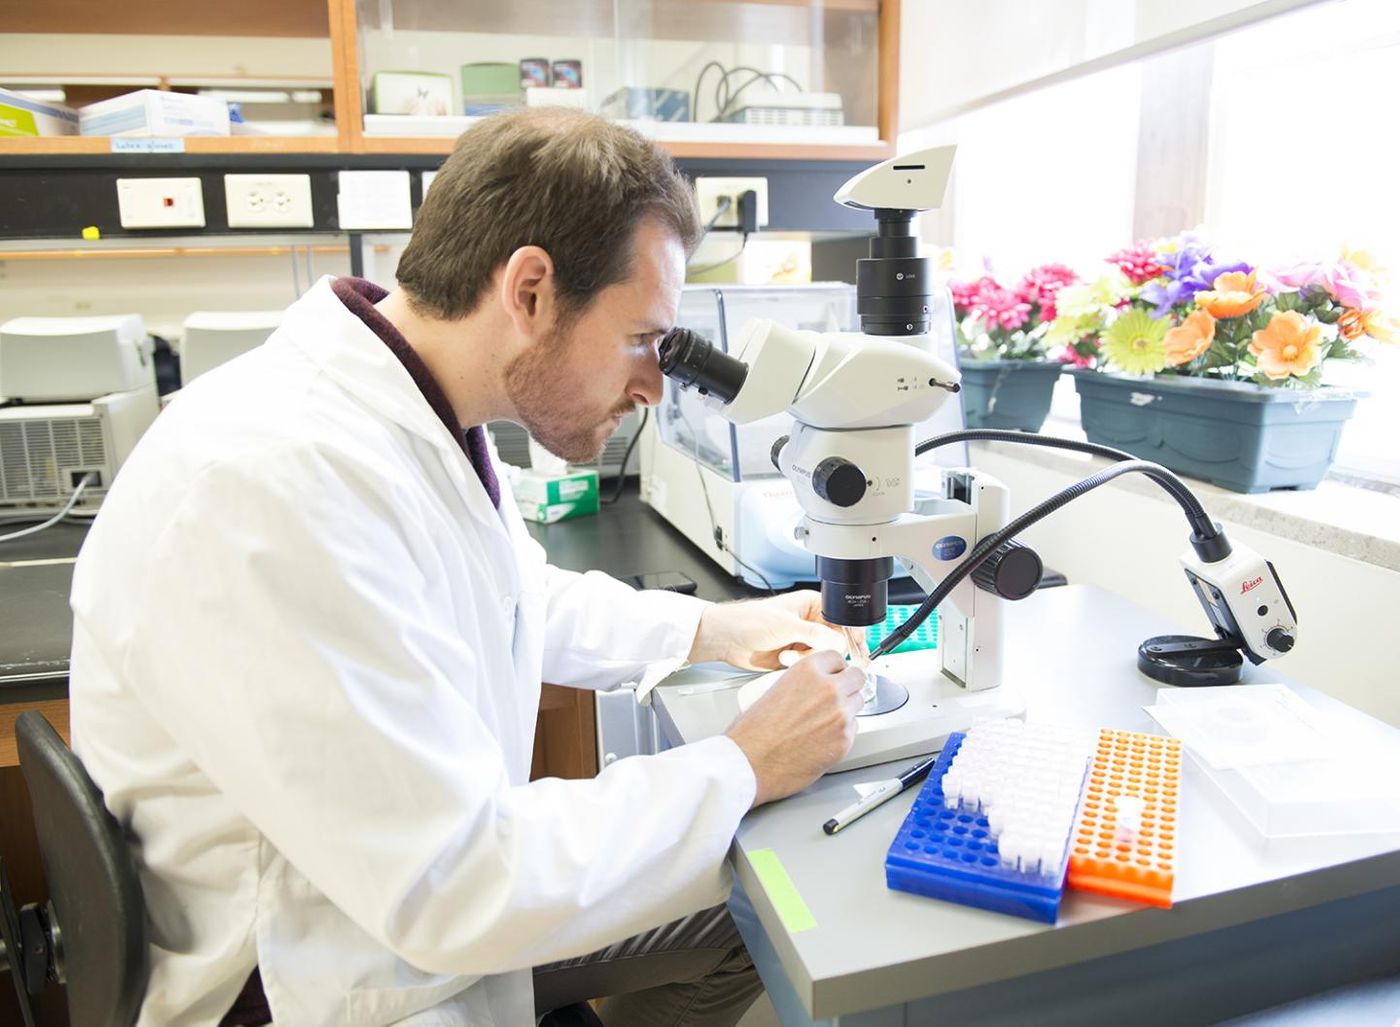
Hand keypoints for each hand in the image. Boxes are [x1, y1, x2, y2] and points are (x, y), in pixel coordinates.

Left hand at [688, 591, 848, 670]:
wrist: (726, 639)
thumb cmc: (749, 621)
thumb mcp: (786, 625)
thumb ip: (815, 634)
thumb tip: (838, 643)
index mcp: (813, 605)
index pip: (843, 618)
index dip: (852, 633)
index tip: (858, 649)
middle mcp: (811, 622)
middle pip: (837, 641)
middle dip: (826, 650)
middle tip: (817, 655)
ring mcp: (803, 640)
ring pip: (824, 656)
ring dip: (808, 659)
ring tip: (788, 654)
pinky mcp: (795, 657)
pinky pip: (810, 666)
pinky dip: (800, 666)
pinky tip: (784, 659)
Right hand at [725, 650, 865, 805]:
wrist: (750, 762)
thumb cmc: (754, 731)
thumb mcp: (776, 688)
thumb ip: (803, 682)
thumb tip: (815, 684)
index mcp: (808, 670)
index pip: (838, 657)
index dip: (836, 668)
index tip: (835, 674)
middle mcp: (829, 689)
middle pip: (857, 678)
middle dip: (849, 686)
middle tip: (838, 696)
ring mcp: (840, 714)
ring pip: (858, 703)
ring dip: (846, 709)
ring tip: (824, 721)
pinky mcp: (845, 740)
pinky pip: (853, 729)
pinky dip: (842, 733)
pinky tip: (822, 738)